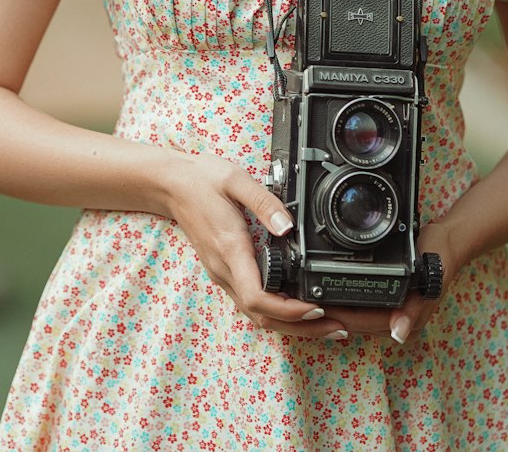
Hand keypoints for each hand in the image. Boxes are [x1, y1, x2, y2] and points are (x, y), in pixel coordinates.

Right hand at [163, 153, 339, 338]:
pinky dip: (276, 314)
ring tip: (325, 324)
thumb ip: (264, 202)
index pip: (257, 297)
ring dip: (291, 325)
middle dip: (300, 327)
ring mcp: (222, 274)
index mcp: (230, 249)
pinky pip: (251, 303)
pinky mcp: (224, 271)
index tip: (316, 307)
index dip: (288, 310)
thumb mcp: (235, 179)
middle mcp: (224, 270)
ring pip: (256, 315)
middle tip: (336, 327)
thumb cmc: (202, 180)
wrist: (171, 184)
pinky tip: (296, 309)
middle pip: (262, 316)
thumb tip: (288, 226)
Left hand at [307, 219, 456, 345]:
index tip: (311, 306)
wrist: (449, 240)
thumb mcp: (429, 275)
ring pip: (354, 316)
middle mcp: (396, 323)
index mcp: (405, 321)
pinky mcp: (386, 302)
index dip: (335, 316)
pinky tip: (327, 290)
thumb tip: (399, 333)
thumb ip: (414, 305)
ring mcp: (390, 313)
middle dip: (328, 314)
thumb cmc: (438, 255)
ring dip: (334, 308)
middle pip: (353, 322)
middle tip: (300, 299)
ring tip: (307, 295)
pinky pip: (360, 306)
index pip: (360, 323)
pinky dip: (344, 299)